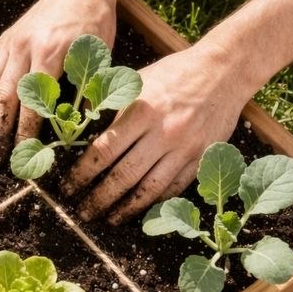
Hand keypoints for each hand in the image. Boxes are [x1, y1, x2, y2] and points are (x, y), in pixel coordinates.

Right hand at [0, 0, 116, 164]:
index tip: (22, 156)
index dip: (25, 133)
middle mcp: (22, 49)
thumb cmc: (94, 22)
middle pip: (3, 99)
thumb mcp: (100, 56)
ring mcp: (9, 44)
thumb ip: (89, 91)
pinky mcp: (4, 41)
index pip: (32, 103)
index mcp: (48, 54)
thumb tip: (81, 127)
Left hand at [61, 42, 250, 223]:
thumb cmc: (175, 73)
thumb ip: (112, 106)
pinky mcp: (202, 158)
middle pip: (124, 176)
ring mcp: (185, 148)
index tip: (68, 187)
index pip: (104, 151)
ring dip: (126, 209)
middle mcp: (163, 132)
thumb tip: (81, 130)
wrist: (224, 72)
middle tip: (83, 213)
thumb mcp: (138, 80)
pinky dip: (156, 201)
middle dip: (99, 199)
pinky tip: (141, 209)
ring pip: (150, 189)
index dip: (83, 173)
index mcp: (141, 110)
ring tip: (110, 219)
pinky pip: (175, 187)